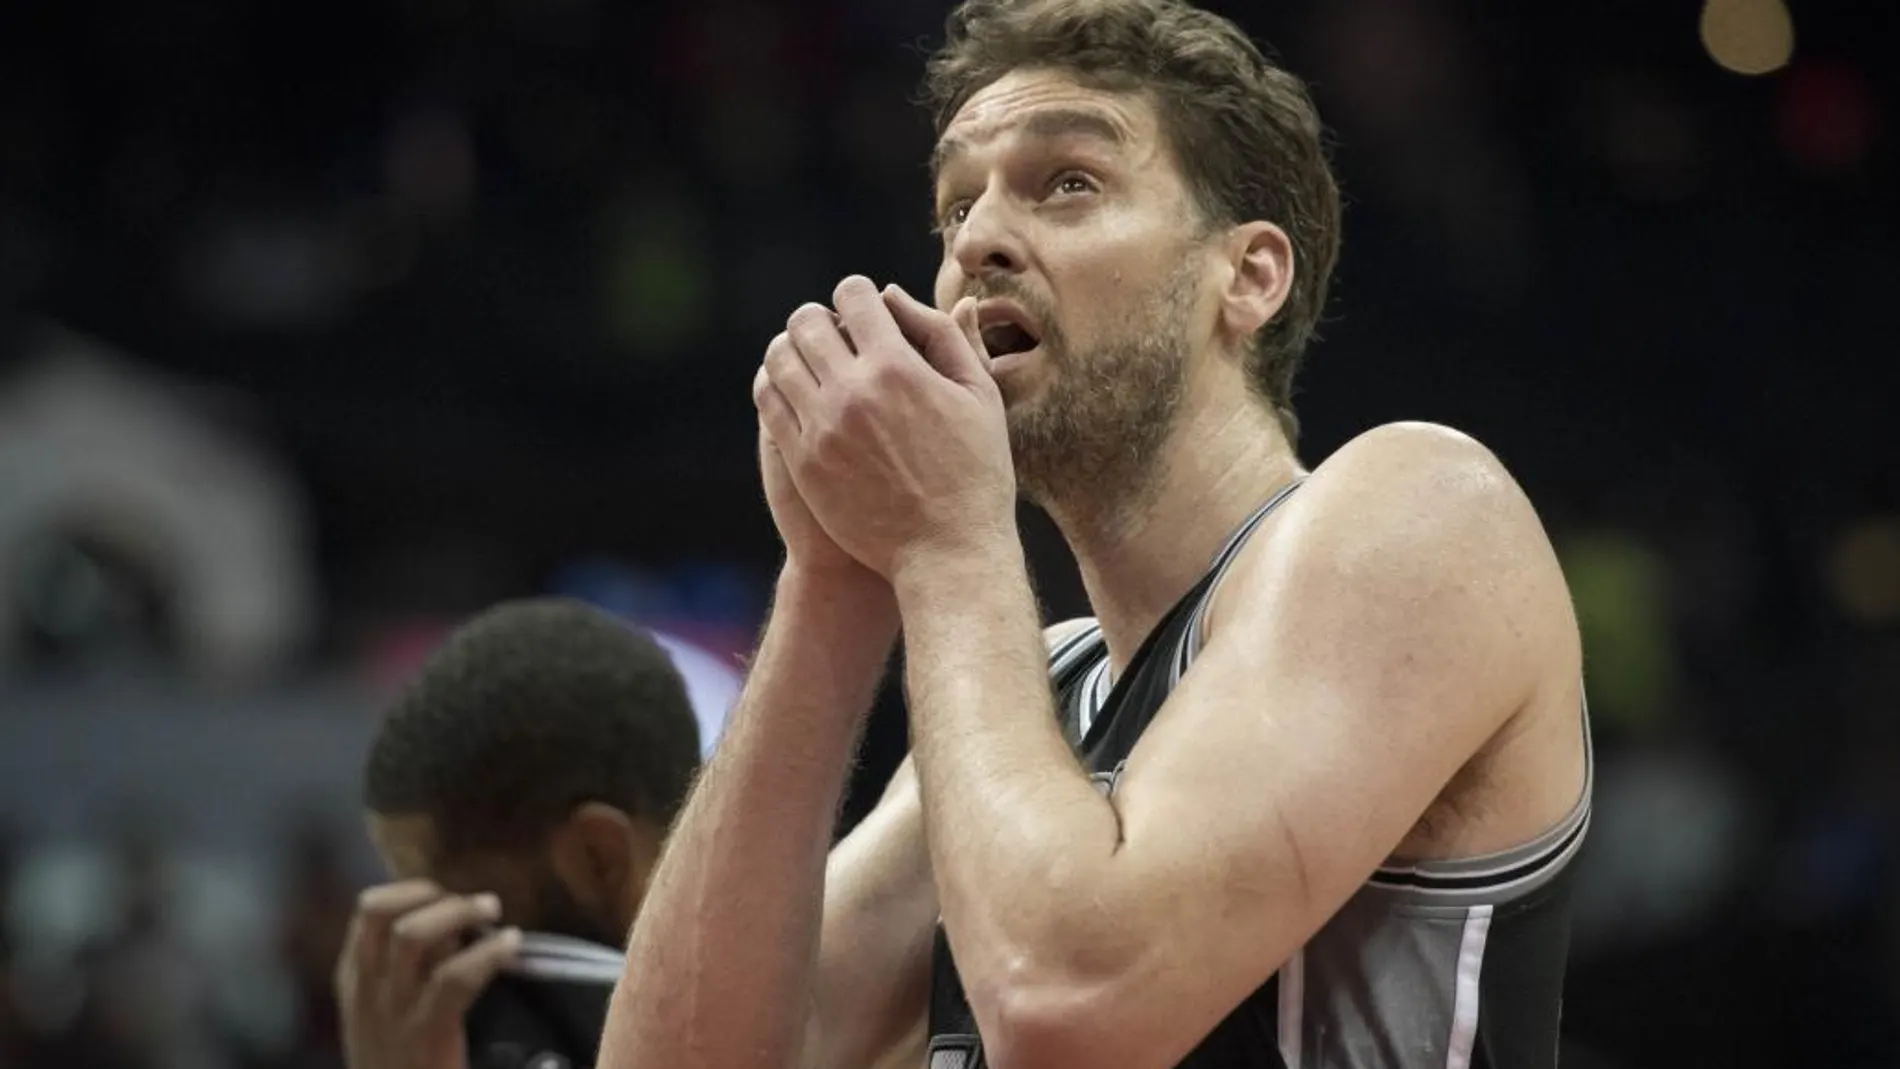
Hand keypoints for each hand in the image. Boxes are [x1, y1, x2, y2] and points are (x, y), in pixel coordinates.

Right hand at [334, 880, 520, 1068]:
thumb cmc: (403, 1061)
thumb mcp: (388, 1011)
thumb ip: (412, 967)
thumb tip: (455, 923)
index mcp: (354, 980)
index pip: (369, 911)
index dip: (411, 889)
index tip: (445, 894)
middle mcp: (366, 991)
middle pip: (388, 915)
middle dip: (438, 897)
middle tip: (480, 904)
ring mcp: (391, 1013)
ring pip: (413, 937)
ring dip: (459, 913)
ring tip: (494, 911)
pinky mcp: (424, 1035)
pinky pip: (454, 977)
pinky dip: (488, 952)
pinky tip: (512, 944)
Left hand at [755, 276, 1016, 579]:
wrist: (946, 551)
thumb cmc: (976, 472)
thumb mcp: (980, 397)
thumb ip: (946, 337)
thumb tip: (898, 294)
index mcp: (899, 367)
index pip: (853, 296)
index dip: (857, 294)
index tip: (863, 307)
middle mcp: (853, 391)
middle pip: (806, 321)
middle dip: (819, 317)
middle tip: (832, 330)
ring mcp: (821, 427)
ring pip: (779, 358)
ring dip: (792, 348)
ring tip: (810, 358)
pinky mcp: (801, 460)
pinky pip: (769, 402)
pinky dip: (775, 384)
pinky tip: (796, 391)